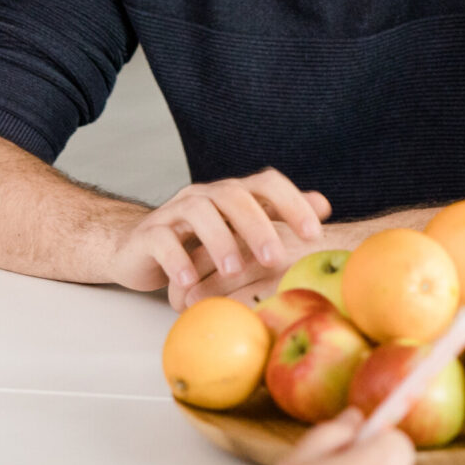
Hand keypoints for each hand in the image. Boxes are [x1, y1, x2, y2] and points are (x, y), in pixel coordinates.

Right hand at [110, 169, 329, 308]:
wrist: (140, 248)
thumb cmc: (200, 242)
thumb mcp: (241, 230)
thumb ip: (278, 216)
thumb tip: (323, 206)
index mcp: (232, 193)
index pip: (267, 183)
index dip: (292, 203)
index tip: (314, 233)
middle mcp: (205, 195)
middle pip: (234, 196)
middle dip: (258, 227)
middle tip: (275, 259)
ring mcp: (174, 212)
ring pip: (198, 212)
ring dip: (220, 241)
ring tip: (234, 271)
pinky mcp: (148, 234)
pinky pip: (162, 240)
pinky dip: (177, 260)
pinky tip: (190, 282)